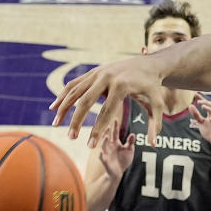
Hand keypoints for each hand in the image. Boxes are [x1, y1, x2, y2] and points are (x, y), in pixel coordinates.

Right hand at [49, 56, 166, 147]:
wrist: (147, 63)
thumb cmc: (152, 86)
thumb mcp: (158, 103)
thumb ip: (155, 124)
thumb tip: (153, 144)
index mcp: (121, 86)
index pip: (106, 112)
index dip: (98, 130)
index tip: (91, 146)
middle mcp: (106, 77)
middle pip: (86, 102)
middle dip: (77, 121)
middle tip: (71, 138)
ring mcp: (97, 73)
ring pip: (75, 91)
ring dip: (64, 108)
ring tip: (56, 125)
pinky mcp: (92, 72)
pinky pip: (74, 84)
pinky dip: (63, 95)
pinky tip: (53, 107)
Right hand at [98, 122, 134, 178]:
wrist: (119, 172)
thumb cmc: (123, 160)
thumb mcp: (129, 150)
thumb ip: (130, 142)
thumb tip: (133, 134)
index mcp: (115, 142)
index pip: (115, 132)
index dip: (115, 126)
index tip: (115, 119)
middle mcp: (109, 146)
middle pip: (107, 137)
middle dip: (107, 131)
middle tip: (109, 126)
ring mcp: (106, 152)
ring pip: (103, 145)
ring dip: (104, 141)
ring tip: (106, 136)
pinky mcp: (104, 160)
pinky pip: (101, 156)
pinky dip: (101, 154)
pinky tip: (101, 151)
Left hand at [188, 95, 210, 149]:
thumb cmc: (210, 133)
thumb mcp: (201, 123)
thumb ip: (196, 115)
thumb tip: (190, 105)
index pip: (207, 104)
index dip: (202, 99)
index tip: (195, 94)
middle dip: (206, 103)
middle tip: (198, 102)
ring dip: (210, 109)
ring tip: (203, 107)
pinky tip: (210, 119)